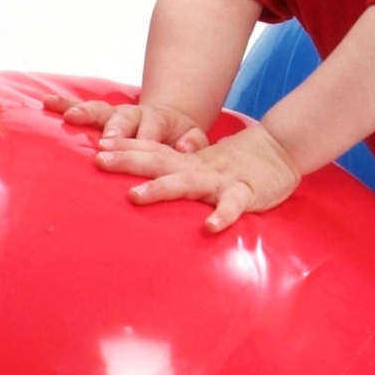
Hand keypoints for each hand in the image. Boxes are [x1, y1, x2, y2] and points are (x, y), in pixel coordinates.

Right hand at [43, 94, 207, 154]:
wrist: (169, 122)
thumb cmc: (179, 138)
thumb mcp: (192, 138)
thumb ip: (192, 142)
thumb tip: (187, 146)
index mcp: (158, 121)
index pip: (151, 132)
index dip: (144, 140)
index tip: (138, 147)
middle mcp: (134, 115)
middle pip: (123, 120)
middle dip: (113, 131)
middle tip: (103, 142)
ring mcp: (115, 115)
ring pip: (99, 111)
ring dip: (85, 113)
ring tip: (71, 118)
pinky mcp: (100, 116)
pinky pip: (81, 107)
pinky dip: (64, 104)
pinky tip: (47, 102)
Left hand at [94, 121, 301, 232]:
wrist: (279, 150)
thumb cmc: (233, 163)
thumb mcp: (200, 164)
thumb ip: (173, 171)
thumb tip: (137, 184)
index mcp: (185, 161)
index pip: (151, 149)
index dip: (124, 147)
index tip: (95, 147)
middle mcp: (196, 167)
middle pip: (157, 160)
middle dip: (128, 160)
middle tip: (99, 161)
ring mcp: (219, 179)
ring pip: (186, 182)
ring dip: (160, 188)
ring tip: (135, 196)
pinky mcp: (244, 192)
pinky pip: (231, 205)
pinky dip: (221, 215)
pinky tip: (209, 228)